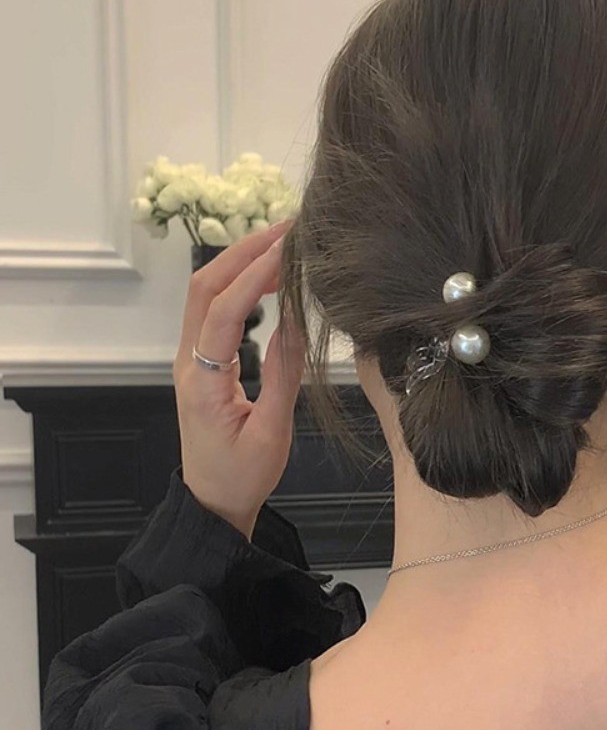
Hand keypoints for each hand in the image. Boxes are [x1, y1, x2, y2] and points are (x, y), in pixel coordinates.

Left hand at [171, 219, 304, 537]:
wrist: (213, 501)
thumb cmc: (243, 475)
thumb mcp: (272, 432)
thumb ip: (283, 375)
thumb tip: (295, 321)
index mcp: (203, 382)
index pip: (225, 313)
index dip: (256, 277)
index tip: (289, 249)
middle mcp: (188, 362)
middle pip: (204, 288)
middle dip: (242, 251)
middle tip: (285, 229)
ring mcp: (190, 359)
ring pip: (205, 294)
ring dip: (238, 262)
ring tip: (280, 242)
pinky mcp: (200, 361)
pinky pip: (214, 310)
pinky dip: (238, 283)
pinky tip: (267, 276)